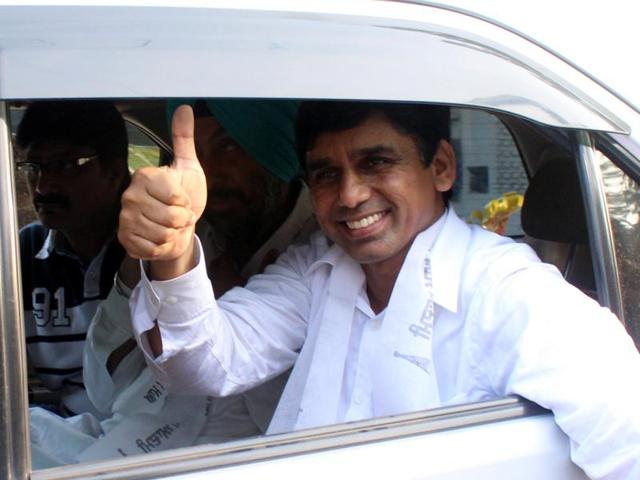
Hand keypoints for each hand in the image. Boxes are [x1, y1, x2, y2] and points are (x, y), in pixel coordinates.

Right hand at [118, 105, 206, 275]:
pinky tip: (161, 239)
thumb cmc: (184, 196)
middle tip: (178, 215)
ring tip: (170, 226)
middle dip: (183, 220)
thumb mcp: (188, 167)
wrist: (178, 227)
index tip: (183, 199)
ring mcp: (125, 218)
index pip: (177, 198)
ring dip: (174, 234)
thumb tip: (185, 107)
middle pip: (172, 218)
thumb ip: (184, 139)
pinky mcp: (125, 239)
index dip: (186, 203)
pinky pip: (153, 249)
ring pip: (164, 235)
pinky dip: (163, 248)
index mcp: (145, 177)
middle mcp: (130, 195)